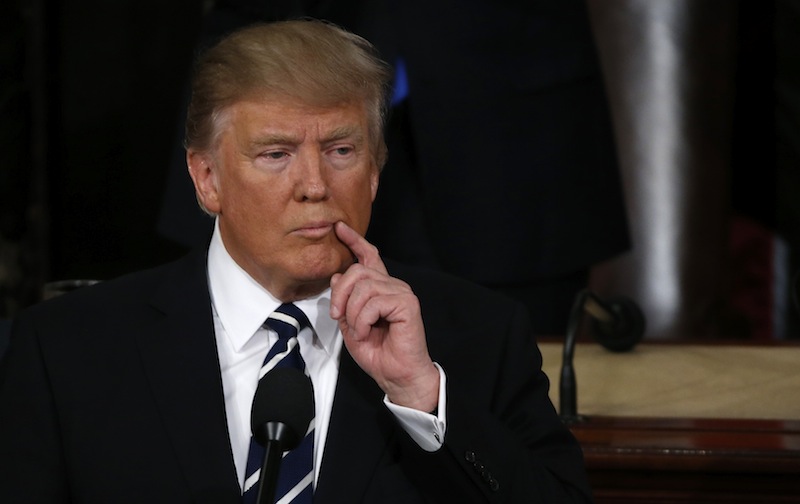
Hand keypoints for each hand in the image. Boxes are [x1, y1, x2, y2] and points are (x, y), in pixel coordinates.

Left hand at [329, 221, 438, 411]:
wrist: (397, 375)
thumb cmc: (378, 353)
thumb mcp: (350, 325)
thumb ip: (344, 301)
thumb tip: (337, 277)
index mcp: (380, 289)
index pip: (369, 256)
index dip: (354, 241)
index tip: (339, 228)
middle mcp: (392, 286)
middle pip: (357, 270)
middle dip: (340, 293)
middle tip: (336, 315)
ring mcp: (401, 292)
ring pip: (363, 287)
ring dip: (353, 313)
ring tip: (358, 331)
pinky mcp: (407, 304)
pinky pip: (374, 302)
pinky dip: (363, 320)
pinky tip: (367, 332)